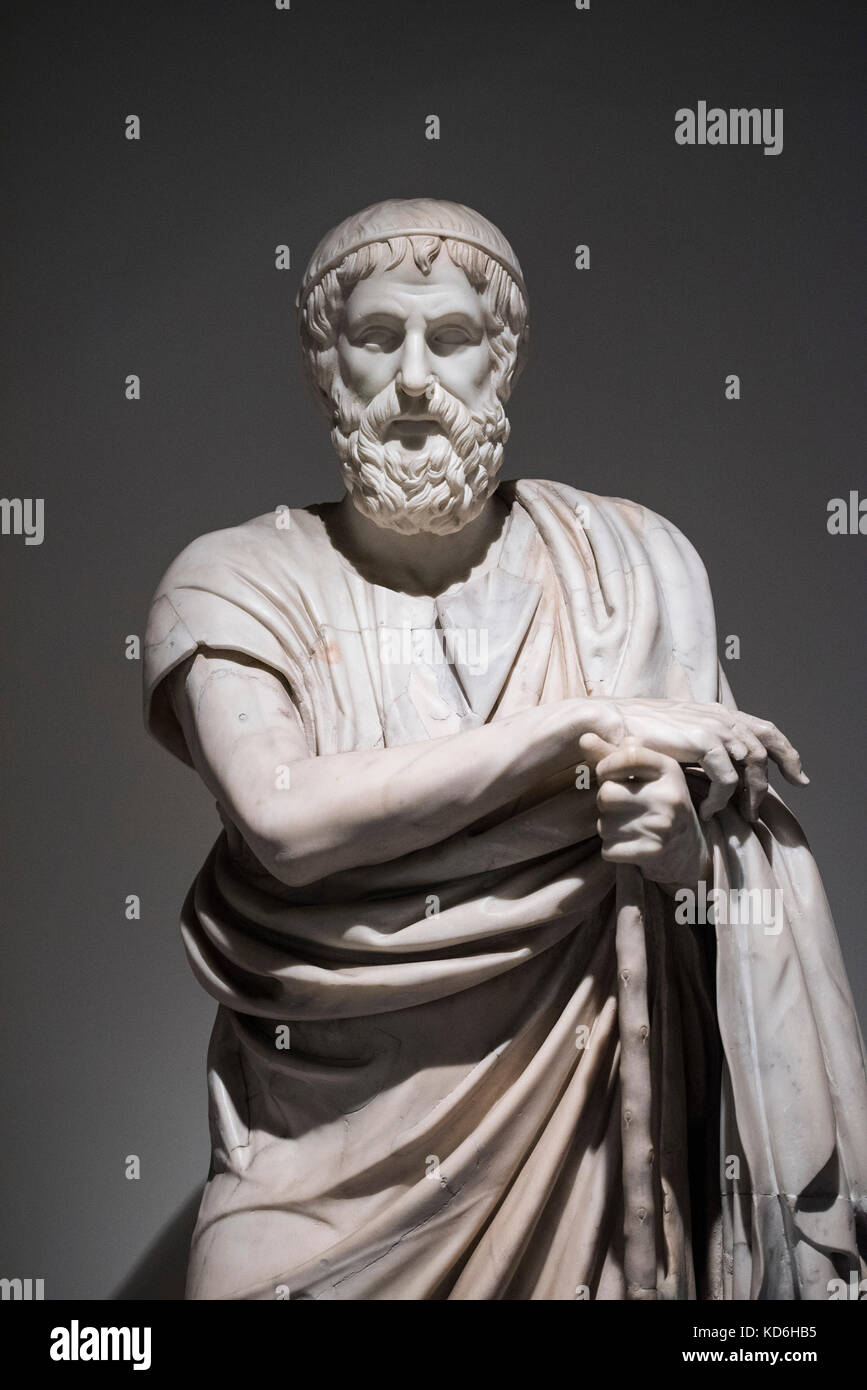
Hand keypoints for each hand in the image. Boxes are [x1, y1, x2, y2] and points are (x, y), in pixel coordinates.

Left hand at [582, 735, 710, 885]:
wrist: (687, 850)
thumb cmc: (656, 802)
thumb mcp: (642, 774)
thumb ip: (612, 755)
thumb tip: (584, 738)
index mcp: (669, 769)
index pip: (629, 754)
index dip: (606, 764)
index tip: (605, 773)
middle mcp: (669, 795)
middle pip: (606, 793)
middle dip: (605, 802)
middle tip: (622, 807)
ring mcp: (663, 825)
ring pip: (604, 825)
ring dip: (609, 828)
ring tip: (630, 827)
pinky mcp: (654, 852)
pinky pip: (608, 850)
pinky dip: (613, 850)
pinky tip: (631, 845)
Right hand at [590, 698, 807, 821]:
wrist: (610, 721)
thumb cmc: (636, 731)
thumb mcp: (677, 734)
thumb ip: (700, 742)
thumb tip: (715, 762)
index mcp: (718, 713)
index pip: (765, 730)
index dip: (787, 753)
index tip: (799, 778)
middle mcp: (721, 717)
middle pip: (765, 747)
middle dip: (774, 780)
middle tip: (763, 810)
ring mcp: (713, 728)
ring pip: (751, 764)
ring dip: (750, 794)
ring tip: (741, 816)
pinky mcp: (701, 742)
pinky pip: (726, 777)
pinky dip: (722, 798)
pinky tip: (709, 811)